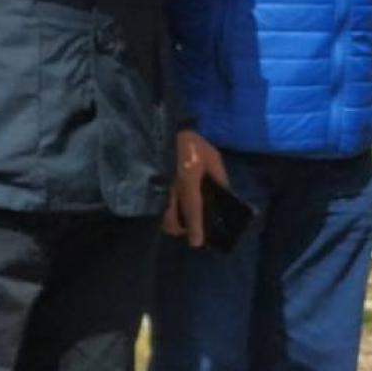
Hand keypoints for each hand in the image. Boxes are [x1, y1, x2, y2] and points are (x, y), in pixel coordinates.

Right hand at [162, 130, 228, 248]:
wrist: (161, 127)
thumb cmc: (192, 143)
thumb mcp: (212, 157)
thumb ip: (219, 177)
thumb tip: (225, 195)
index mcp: (188, 177)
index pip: (192, 207)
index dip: (194, 227)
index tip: (195, 243)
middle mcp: (169, 184)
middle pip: (169, 218)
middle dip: (178, 229)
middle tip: (186, 232)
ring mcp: (155, 185)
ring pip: (158, 215)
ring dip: (168, 222)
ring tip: (179, 222)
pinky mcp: (146, 184)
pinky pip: (153, 205)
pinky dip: (160, 212)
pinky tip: (169, 210)